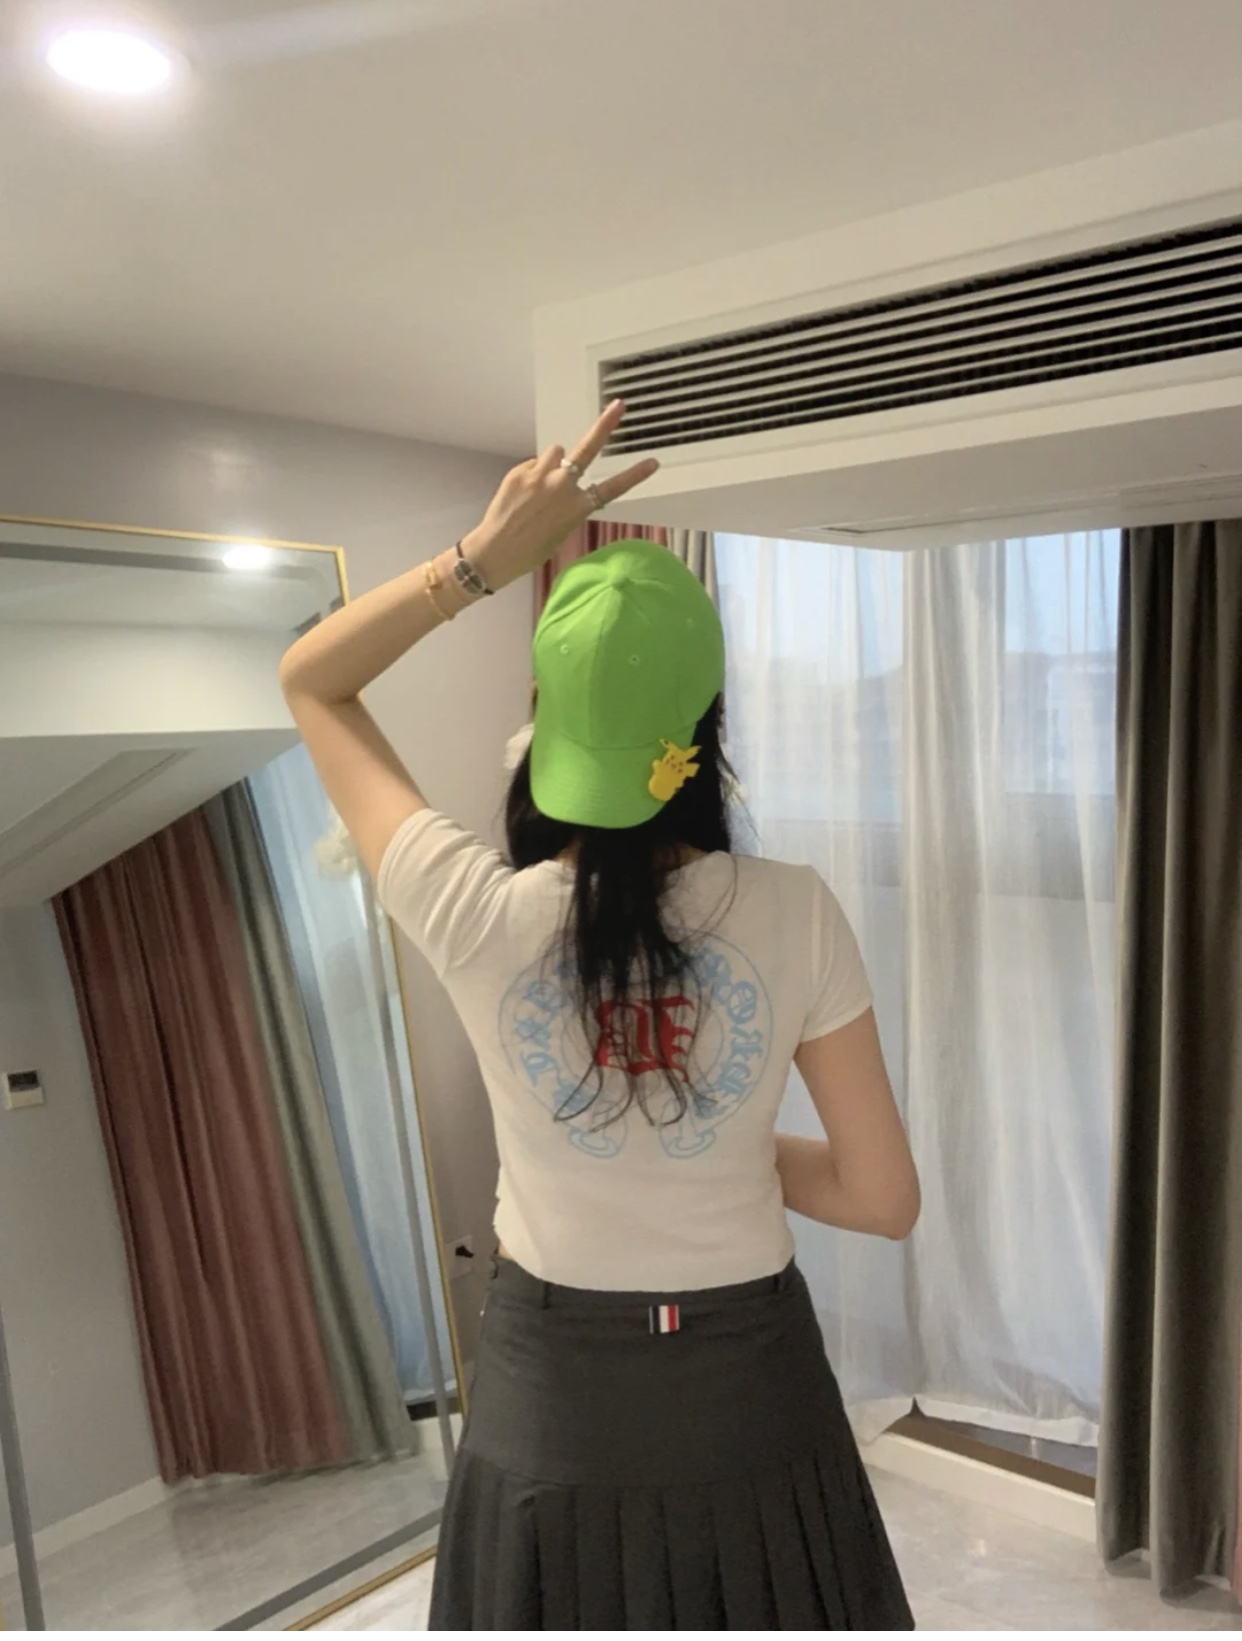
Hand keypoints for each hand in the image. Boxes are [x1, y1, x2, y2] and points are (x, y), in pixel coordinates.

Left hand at [461, 400, 658, 590]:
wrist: (496, 551)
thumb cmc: (531, 549)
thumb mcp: (561, 530)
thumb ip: (567, 500)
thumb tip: (562, 473)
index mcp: (577, 508)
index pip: (613, 488)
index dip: (635, 475)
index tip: (654, 461)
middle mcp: (562, 487)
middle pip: (588, 448)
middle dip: (605, 424)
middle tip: (618, 405)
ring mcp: (540, 476)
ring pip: (556, 452)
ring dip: (553, 462)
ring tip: (541, 485)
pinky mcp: (520, 471)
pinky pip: (534, 463)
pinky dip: (532, 474)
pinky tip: (522, 494)